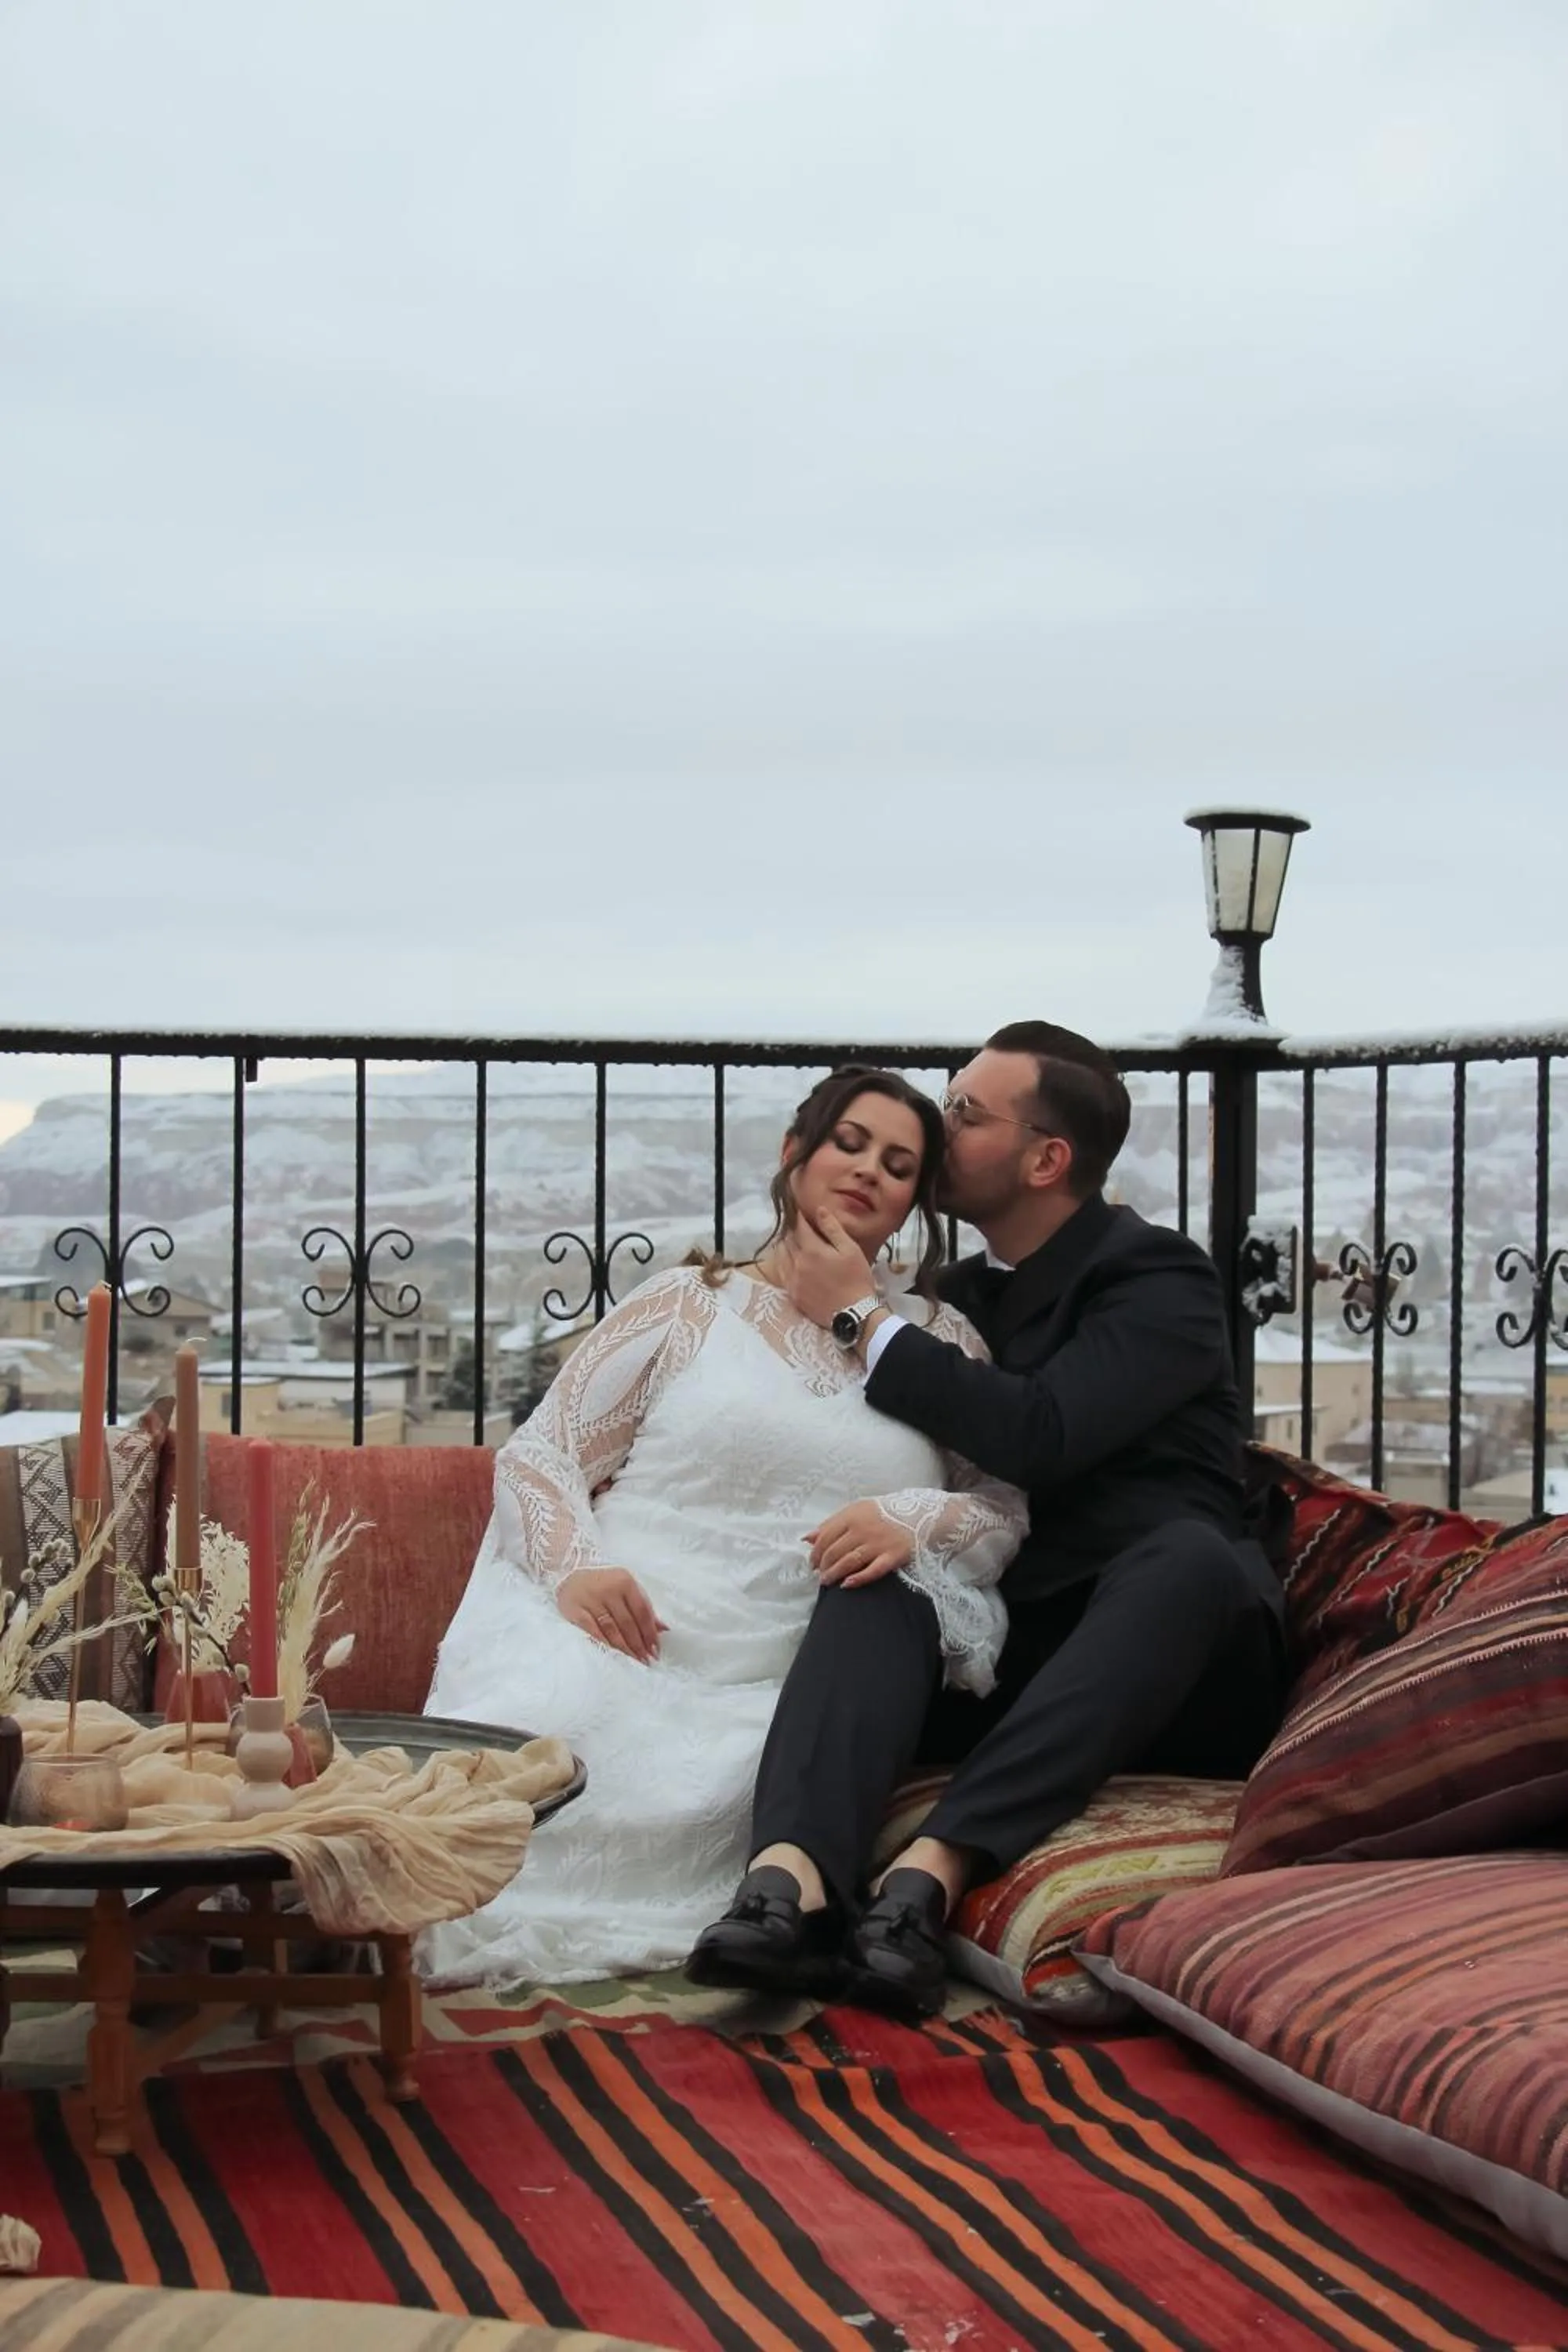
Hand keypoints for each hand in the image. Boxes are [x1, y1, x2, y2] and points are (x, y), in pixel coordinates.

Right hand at [556, 1567, 666, 1661]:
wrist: (568, 1576)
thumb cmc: (603, 1585)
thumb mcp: (624, 1590)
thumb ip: (643, 1608)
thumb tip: (664, 1628)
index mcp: (625, 1581)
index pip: (642, 1611)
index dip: (650, 1632)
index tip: (656, 1649)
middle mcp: (609, 1588)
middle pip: (628, 1622)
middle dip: (639, 1644)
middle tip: (646, 1661)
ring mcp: (591, 1599)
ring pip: (612, 1629)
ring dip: (624, 1648)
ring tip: (633, 1661)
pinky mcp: (575, 1610)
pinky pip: (592, 1632)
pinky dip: (604, 1645)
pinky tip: (612, 1656)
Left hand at [781, 1210, 877, 1329]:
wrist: (855, 1313)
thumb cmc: (857, 1279)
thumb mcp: (850, 1250)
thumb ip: (832, 1229)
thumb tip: (819, 1210)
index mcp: (812, 1250)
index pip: (800, 1227)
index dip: (799, 1217)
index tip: (799, 1211)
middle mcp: (797, 1263)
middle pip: (788, 1240)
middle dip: (792, 1230)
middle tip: (797, 1226)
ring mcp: (793, 1280)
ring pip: (781, 1255)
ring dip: (785, 1245)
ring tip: (792, 1241)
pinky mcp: (793, 1294)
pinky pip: (781, 1273)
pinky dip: (783, 1262)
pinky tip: (789, 1260)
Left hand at [806, 1501, 912, 1586]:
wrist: (919, 1514)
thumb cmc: (883, 1512)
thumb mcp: (856, 1510)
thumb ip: (831, 1523)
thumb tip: (807, 1538)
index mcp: (852, 1516)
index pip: (826, 1537)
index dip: (816, 1552)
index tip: (812, 1562)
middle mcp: (863, 1530)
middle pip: (835, 1551)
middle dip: (823, 1566)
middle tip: (819, 1574)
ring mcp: (878, 1544)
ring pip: (849, 1562)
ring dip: (834, 1574)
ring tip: (827, 1581)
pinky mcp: (893, 1557)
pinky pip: (873, 1571)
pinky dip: (858, 1579)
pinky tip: (847, 1585)